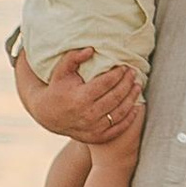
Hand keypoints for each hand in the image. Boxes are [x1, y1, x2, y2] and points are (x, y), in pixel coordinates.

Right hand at [17, 46, 141, 144]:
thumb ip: (74, 57)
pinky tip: (136, 107)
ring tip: (137, 86)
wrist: (49, 115)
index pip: (106, 83)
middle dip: (127, 83)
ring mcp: (94, 128)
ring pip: (120, 112)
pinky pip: (119, 128)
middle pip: (116, 96)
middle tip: (133, 73)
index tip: (124, 67)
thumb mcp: (61, 71)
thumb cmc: (58, 88)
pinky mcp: (97, 137)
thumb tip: (91, 49)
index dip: (118, 74)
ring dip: (132, 98)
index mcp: (80, 98)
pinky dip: (130, 118)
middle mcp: (88, 114)